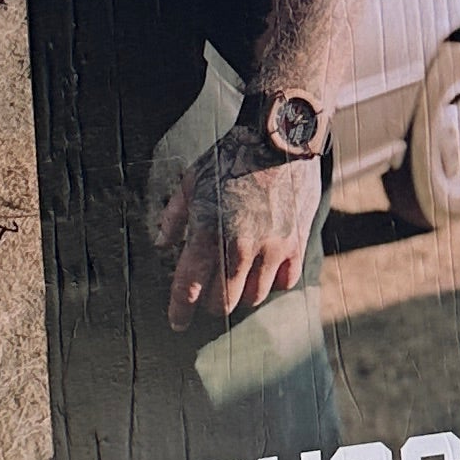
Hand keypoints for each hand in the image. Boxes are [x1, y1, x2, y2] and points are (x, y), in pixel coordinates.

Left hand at [155, 129, 321, 331]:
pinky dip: (272, 282)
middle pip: (223, 301)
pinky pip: (284, 281)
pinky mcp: (296, 243)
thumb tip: (163, 245)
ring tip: (237, 282)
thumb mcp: (191, 181)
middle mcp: (238, 246)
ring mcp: (270, 247)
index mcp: (207, 231)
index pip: (189, 287)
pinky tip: (265, 270)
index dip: (180, 310)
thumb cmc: (230, 156)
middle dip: (212, 304)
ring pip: (253, 297)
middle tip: (209, 297)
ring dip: (242, 295)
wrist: (277, 137)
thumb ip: (174, 216)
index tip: (177, 322)